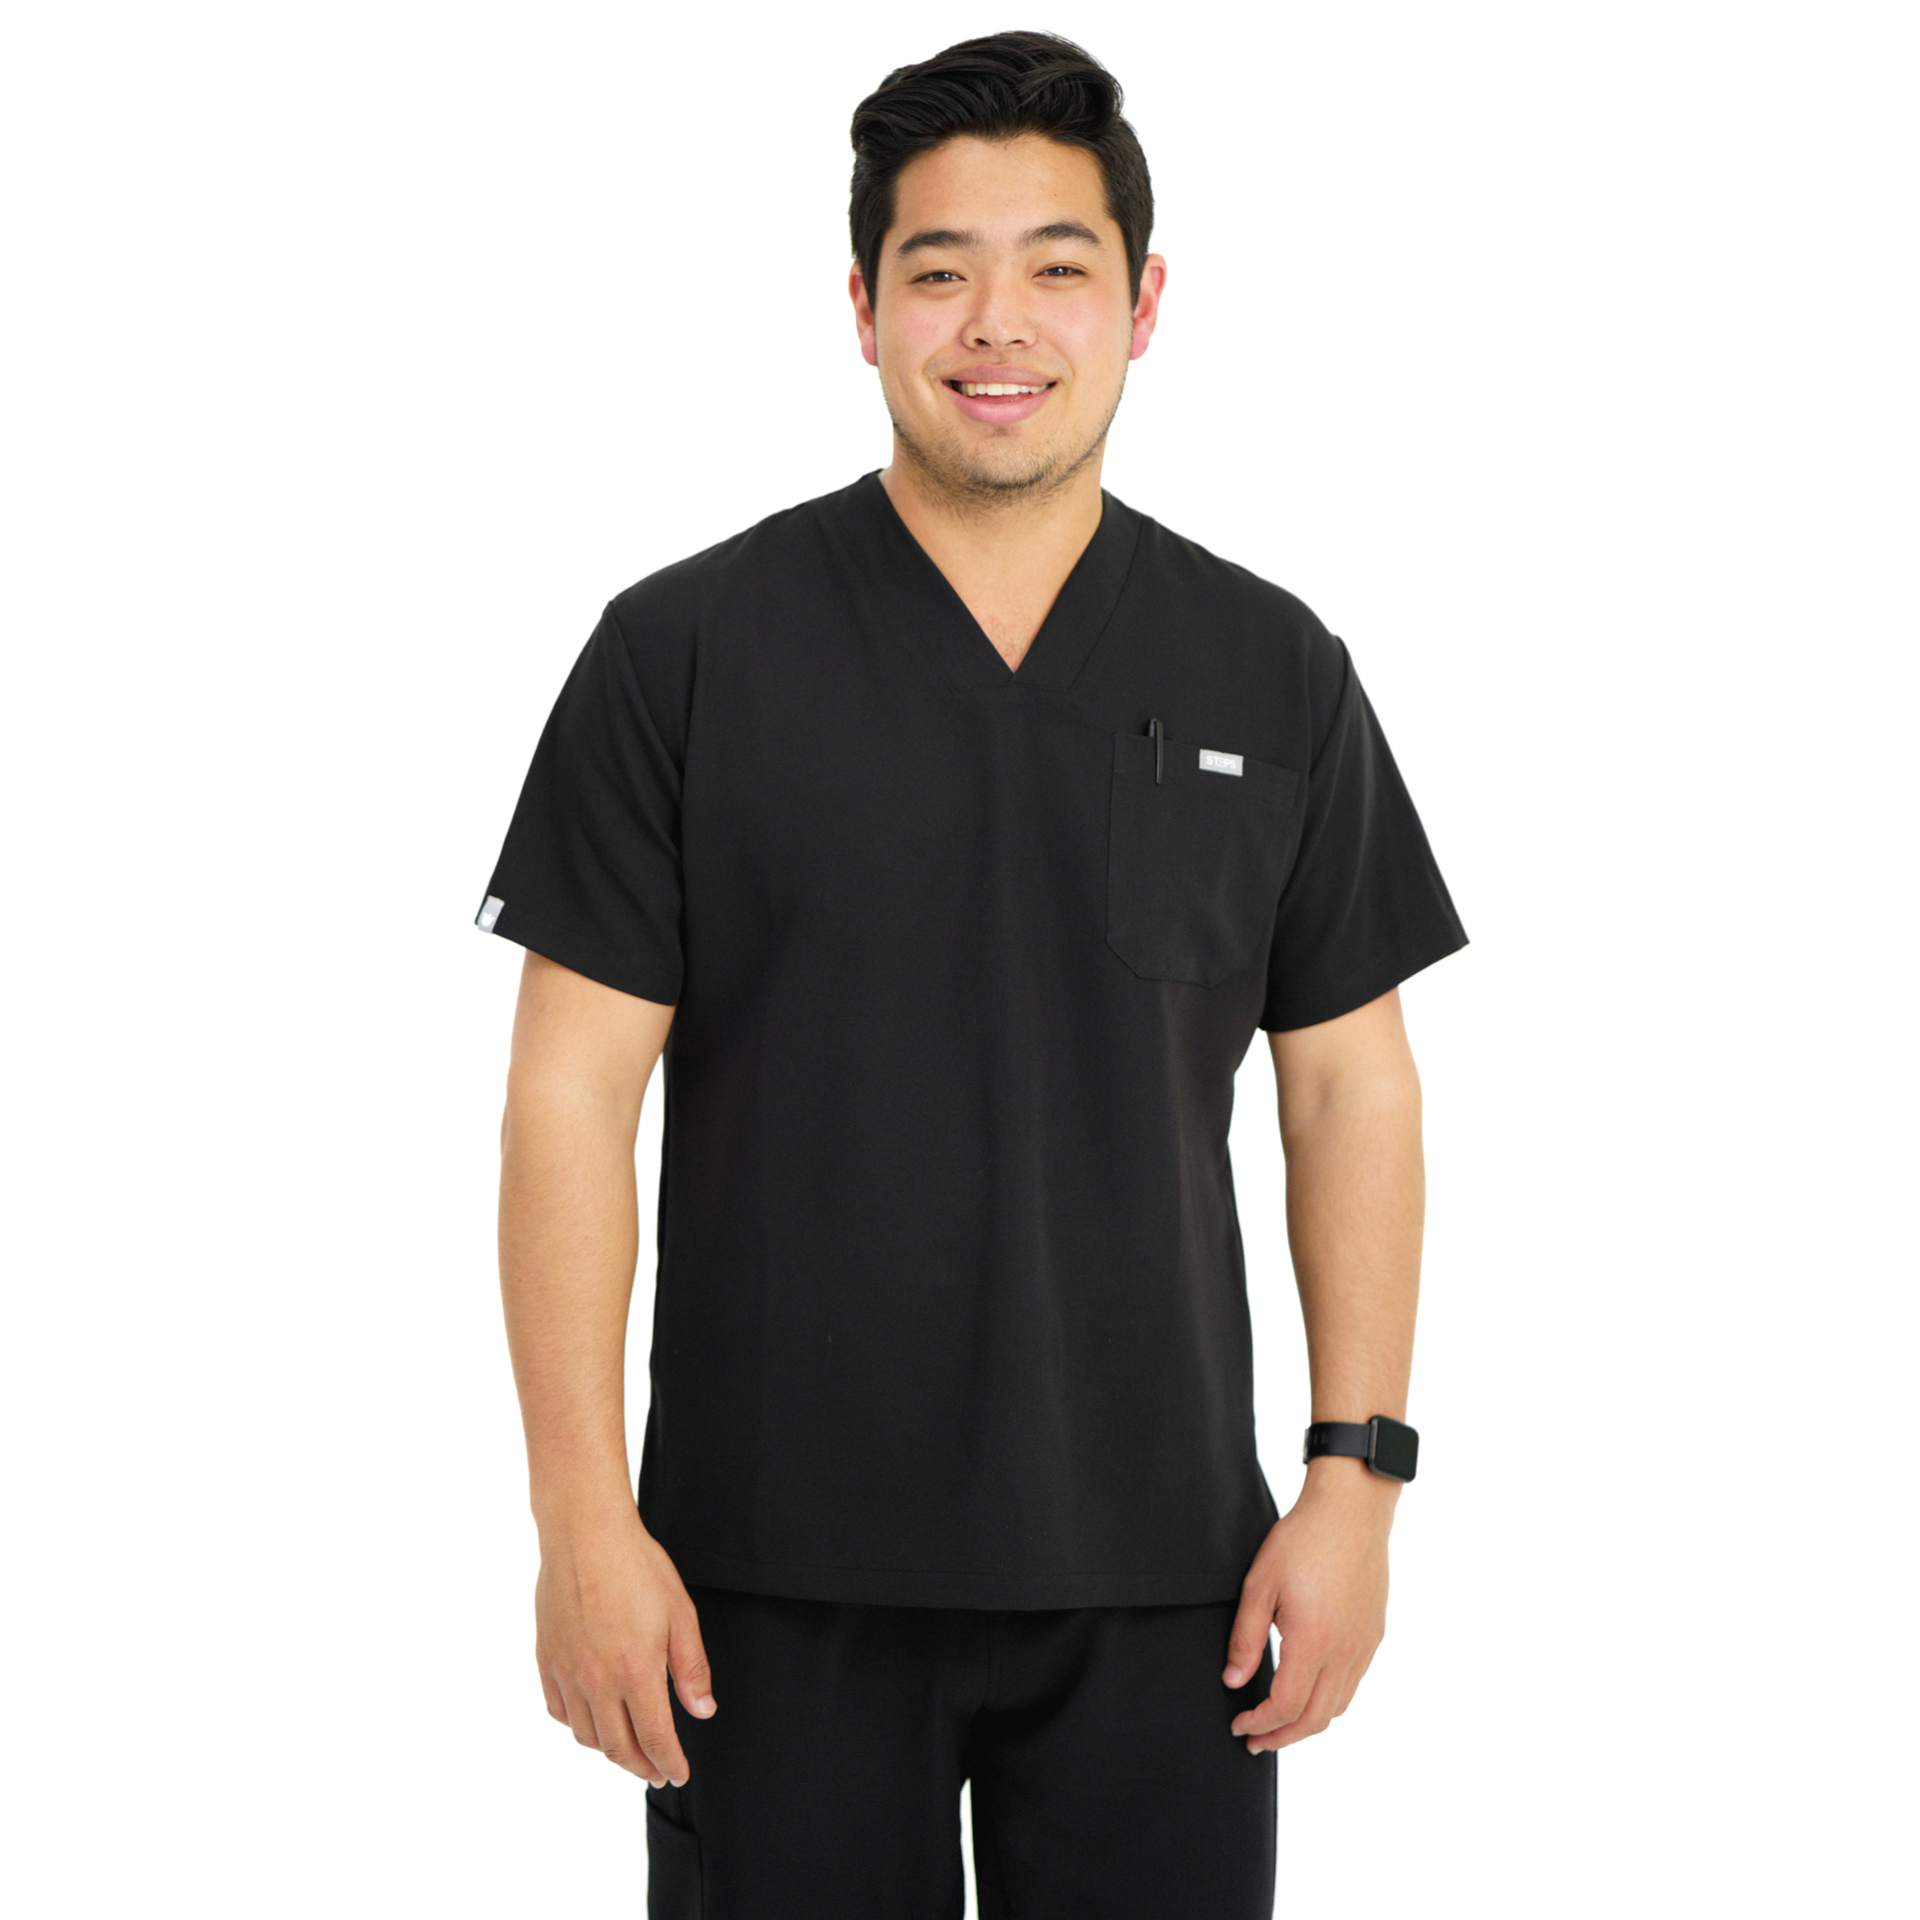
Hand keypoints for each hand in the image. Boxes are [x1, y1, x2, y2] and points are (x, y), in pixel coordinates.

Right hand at [534, 1507, 715, 1785]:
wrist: (585, 1534)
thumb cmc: (637, 1567)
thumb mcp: (680, 1614)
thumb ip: (691, 1669)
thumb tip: (702, 1711)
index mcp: (635, 1673)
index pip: (654, 1739)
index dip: (669, 1763)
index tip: (678, 1773)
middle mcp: (596, 1682)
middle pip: (617, 1748)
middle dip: (641, 1767)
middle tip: (656, 1771)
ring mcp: (567, 1672)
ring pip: (586, 1735)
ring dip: (609, 1751)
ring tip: (628, 1749)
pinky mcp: (546, 1659)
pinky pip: (559, 1710)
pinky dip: (577, 1725)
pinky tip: (591, 1719)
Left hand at [1222, 1463, 1394, 1753]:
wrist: (1351, 1512)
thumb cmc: (1301, 1540)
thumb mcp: (1260, 1584)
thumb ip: (1245, 1638)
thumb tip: (1234, 1682)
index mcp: (1314, 1641)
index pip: (1286, 1706)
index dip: (1260, 1724)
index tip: (1238, 1725)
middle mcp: (1346, 1651)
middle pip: (1315, 1719)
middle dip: (1282, 1737)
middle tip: (1254, 1740)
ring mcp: (1364, 1646)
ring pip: (1338, 1707)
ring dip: (1307, 1724)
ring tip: (1279, 1723)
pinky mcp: (1373, 1635)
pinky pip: (1352, 1685)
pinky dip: (1328, 1701)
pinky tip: (1308, 1691)